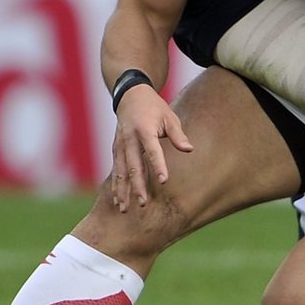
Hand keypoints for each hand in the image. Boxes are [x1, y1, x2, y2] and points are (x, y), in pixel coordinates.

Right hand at [110, 87, 192, 211]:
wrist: (130, 96)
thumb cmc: (154, 108)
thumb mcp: (169, 116)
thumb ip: (178, 134)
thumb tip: (189, 149)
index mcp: (144, 130)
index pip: (153, 150)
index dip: (158, 165)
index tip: (163, 180)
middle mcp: (129, 139)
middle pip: (133, 166)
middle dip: (137, 186)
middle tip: (143, 203)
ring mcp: (120, 145)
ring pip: (120, 172)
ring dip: (122, 191)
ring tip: (125, 208)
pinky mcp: (115, 150)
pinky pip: (115, 170)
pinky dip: (116, 186)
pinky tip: (118, 200)